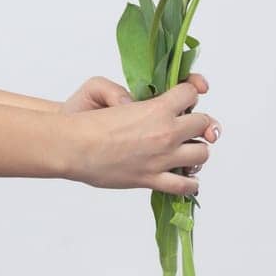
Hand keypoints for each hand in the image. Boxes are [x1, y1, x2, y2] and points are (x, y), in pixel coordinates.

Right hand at [59, 77, 218, 195]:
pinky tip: (185, 177)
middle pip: (204, 123)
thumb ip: (128, 93)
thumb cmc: (85, 122)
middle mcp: (166, 133)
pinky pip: (186, 186)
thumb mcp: (104, 90)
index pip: (191, 92)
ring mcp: (162, 158)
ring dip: (196, 150)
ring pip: (202, 154)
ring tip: (185, 150)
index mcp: (157, 109)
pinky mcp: (152, 179)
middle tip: (185, 125)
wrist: (72, 147)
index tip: (184, 97)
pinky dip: (190, 183)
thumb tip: (138, 104)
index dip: (189, 92)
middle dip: (197, 122)